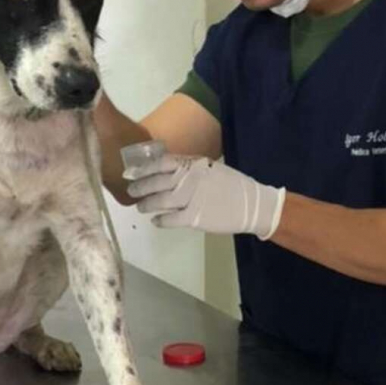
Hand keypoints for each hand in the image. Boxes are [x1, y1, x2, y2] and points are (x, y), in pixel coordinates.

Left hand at [124, 155, 285, 239]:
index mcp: (194, 164)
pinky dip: (160, 221)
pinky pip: (170, 219)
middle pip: (157, 182)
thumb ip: (190, 168)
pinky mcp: (195, 217)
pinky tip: (156, 221)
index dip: (144, 168)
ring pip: (160, 201)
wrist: (253, 205)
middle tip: (131, 191)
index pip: (162, 163)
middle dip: (140, 187)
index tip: (131, 173)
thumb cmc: (232, 185)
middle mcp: (191, 178)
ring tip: (141, 207)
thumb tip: (166, 171)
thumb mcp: (211, 168)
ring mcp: (192, 198)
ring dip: (147, 204)